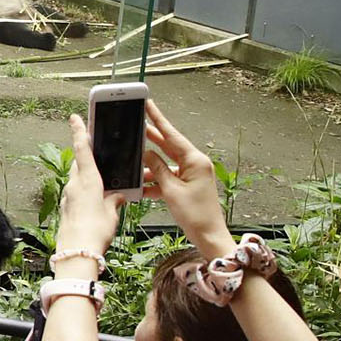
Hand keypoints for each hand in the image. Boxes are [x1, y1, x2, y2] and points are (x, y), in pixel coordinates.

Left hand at [53, 115, 123, 275]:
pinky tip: (94, 201)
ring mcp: (68, 197)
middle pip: (80, 163)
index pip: (82, 150)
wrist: (76, 252)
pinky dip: (84, 192)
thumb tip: (117, 196)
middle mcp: (75, 185)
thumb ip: (114, 201)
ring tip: (102, 182)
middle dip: (86, 156)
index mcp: (88, 180)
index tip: (75, 118)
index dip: (79, 132)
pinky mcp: (66, 208)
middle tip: (95, 151)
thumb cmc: (95, 231)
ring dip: (87, 177)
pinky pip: (76, 194)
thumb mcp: (111, 213)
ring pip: (77, 179)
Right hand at [142, 100, 231, 256]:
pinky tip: (140, 186)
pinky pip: (167, 177)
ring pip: (164, 164)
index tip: (148, 104)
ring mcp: (191, 175)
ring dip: (149, 167)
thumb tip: (146, 154)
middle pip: (168, 146)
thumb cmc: (196, 215)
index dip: (158, 119)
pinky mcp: (186, 185)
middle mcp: (194, 164)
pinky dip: (154, 181)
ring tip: (131, 165)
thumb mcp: (171, 190)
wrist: (208, 236)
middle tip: (135, 124)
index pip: (172, 135)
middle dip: (150, 138)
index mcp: (195, 160)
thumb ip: (157, 169)